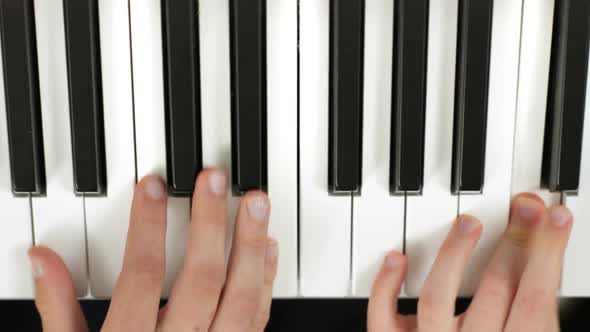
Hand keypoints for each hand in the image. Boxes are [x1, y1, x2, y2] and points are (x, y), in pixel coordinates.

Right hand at [28, 169, 277, 331]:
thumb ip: (59, 310)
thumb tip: (42, 259)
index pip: (141, 278)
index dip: (148, 228)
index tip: (155, 186)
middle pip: (200, 280)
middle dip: (210, 225)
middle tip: (215, 180)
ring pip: (241, 297)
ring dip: (251, 246)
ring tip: (257, 203)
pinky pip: (259, 319)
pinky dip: (267, 280)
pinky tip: (268, 247)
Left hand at [368, 193, 570, 331]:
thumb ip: (535, 325)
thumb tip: (544, 284)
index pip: (535, 299)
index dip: (548, 253)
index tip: (555, 217)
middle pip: (496, 289)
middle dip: (514, 242)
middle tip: (523, 207)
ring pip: (438, 295)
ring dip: (455, 254)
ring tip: (469, 223)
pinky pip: (381, 317)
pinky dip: (384, 286)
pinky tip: (396, 256)